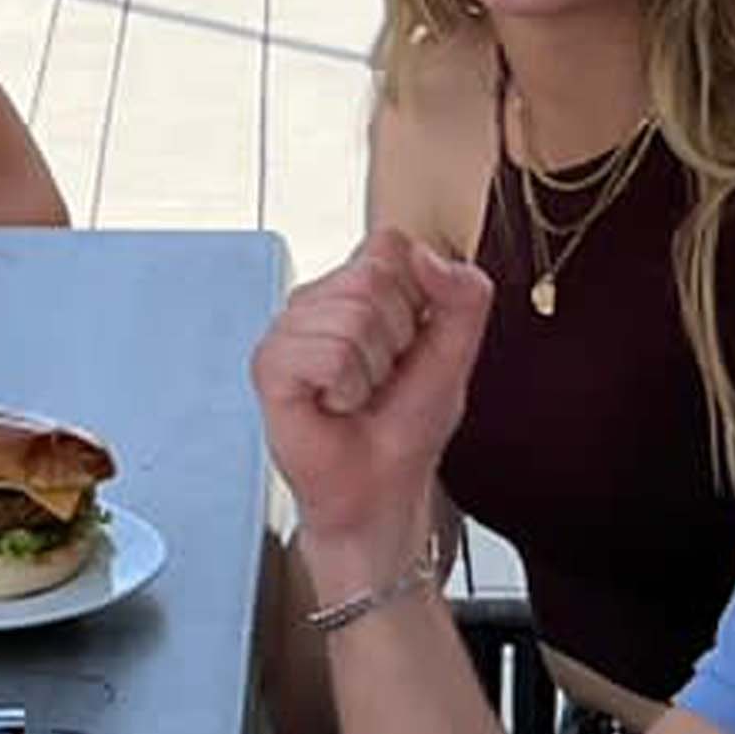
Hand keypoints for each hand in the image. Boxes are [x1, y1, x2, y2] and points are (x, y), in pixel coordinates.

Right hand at [257, 234, 496, 576]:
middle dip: (398, 336)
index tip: (411, 342)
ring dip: (372, 369)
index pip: (390, 244)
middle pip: (372, 276)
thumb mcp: (456, 353)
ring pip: (352, 314)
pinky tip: (334, 405)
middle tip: (383, 376)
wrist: (380, 489)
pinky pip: (326, 353)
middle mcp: (316, 301)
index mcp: (356, 288)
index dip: (416, 295)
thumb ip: (464, 296)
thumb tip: (428, 255)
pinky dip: (346, 388)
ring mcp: (288, 330)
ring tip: (358, 394)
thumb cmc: (405, 427)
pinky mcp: (270, 365)